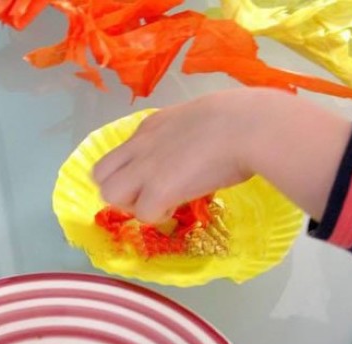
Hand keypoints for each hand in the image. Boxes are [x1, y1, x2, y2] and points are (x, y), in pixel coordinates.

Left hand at [93, 88, 351, 221]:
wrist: (250, 126)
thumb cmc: (241, 119)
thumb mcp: (201, 119)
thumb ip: (185, 135)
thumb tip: (195, 151)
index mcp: (151, 126)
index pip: (119, 154)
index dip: (132, 173)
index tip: (157, 179)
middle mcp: (140, 146)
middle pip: (100, 174)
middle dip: (121, 191)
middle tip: (151, 196)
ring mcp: (146, 168)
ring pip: (109, 194)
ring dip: (133, 205)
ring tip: (162, 204)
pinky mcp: (158, 190)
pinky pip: (143, 214)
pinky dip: (158, 217)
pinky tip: (179, 208)